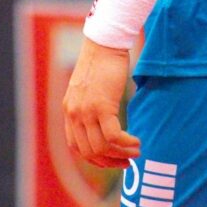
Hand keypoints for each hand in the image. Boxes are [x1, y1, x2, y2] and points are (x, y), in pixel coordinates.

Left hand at [63, 38, 140, 168]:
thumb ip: (89, 107)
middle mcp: (74, 114)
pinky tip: (137, 141)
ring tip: (135, 152)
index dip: (95, 159)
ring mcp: (86, 111)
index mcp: (69, 111)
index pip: (76, 147)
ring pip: (101, 147)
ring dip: (121, 154)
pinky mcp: (101, 106)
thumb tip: (103, 125)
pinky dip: (126, 144)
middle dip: (110, 161)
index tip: (111, 160)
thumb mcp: (87, 89)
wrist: (103, 45)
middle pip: (89, 152)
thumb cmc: (100, 65)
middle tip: (127, 161)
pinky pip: (113, 136)